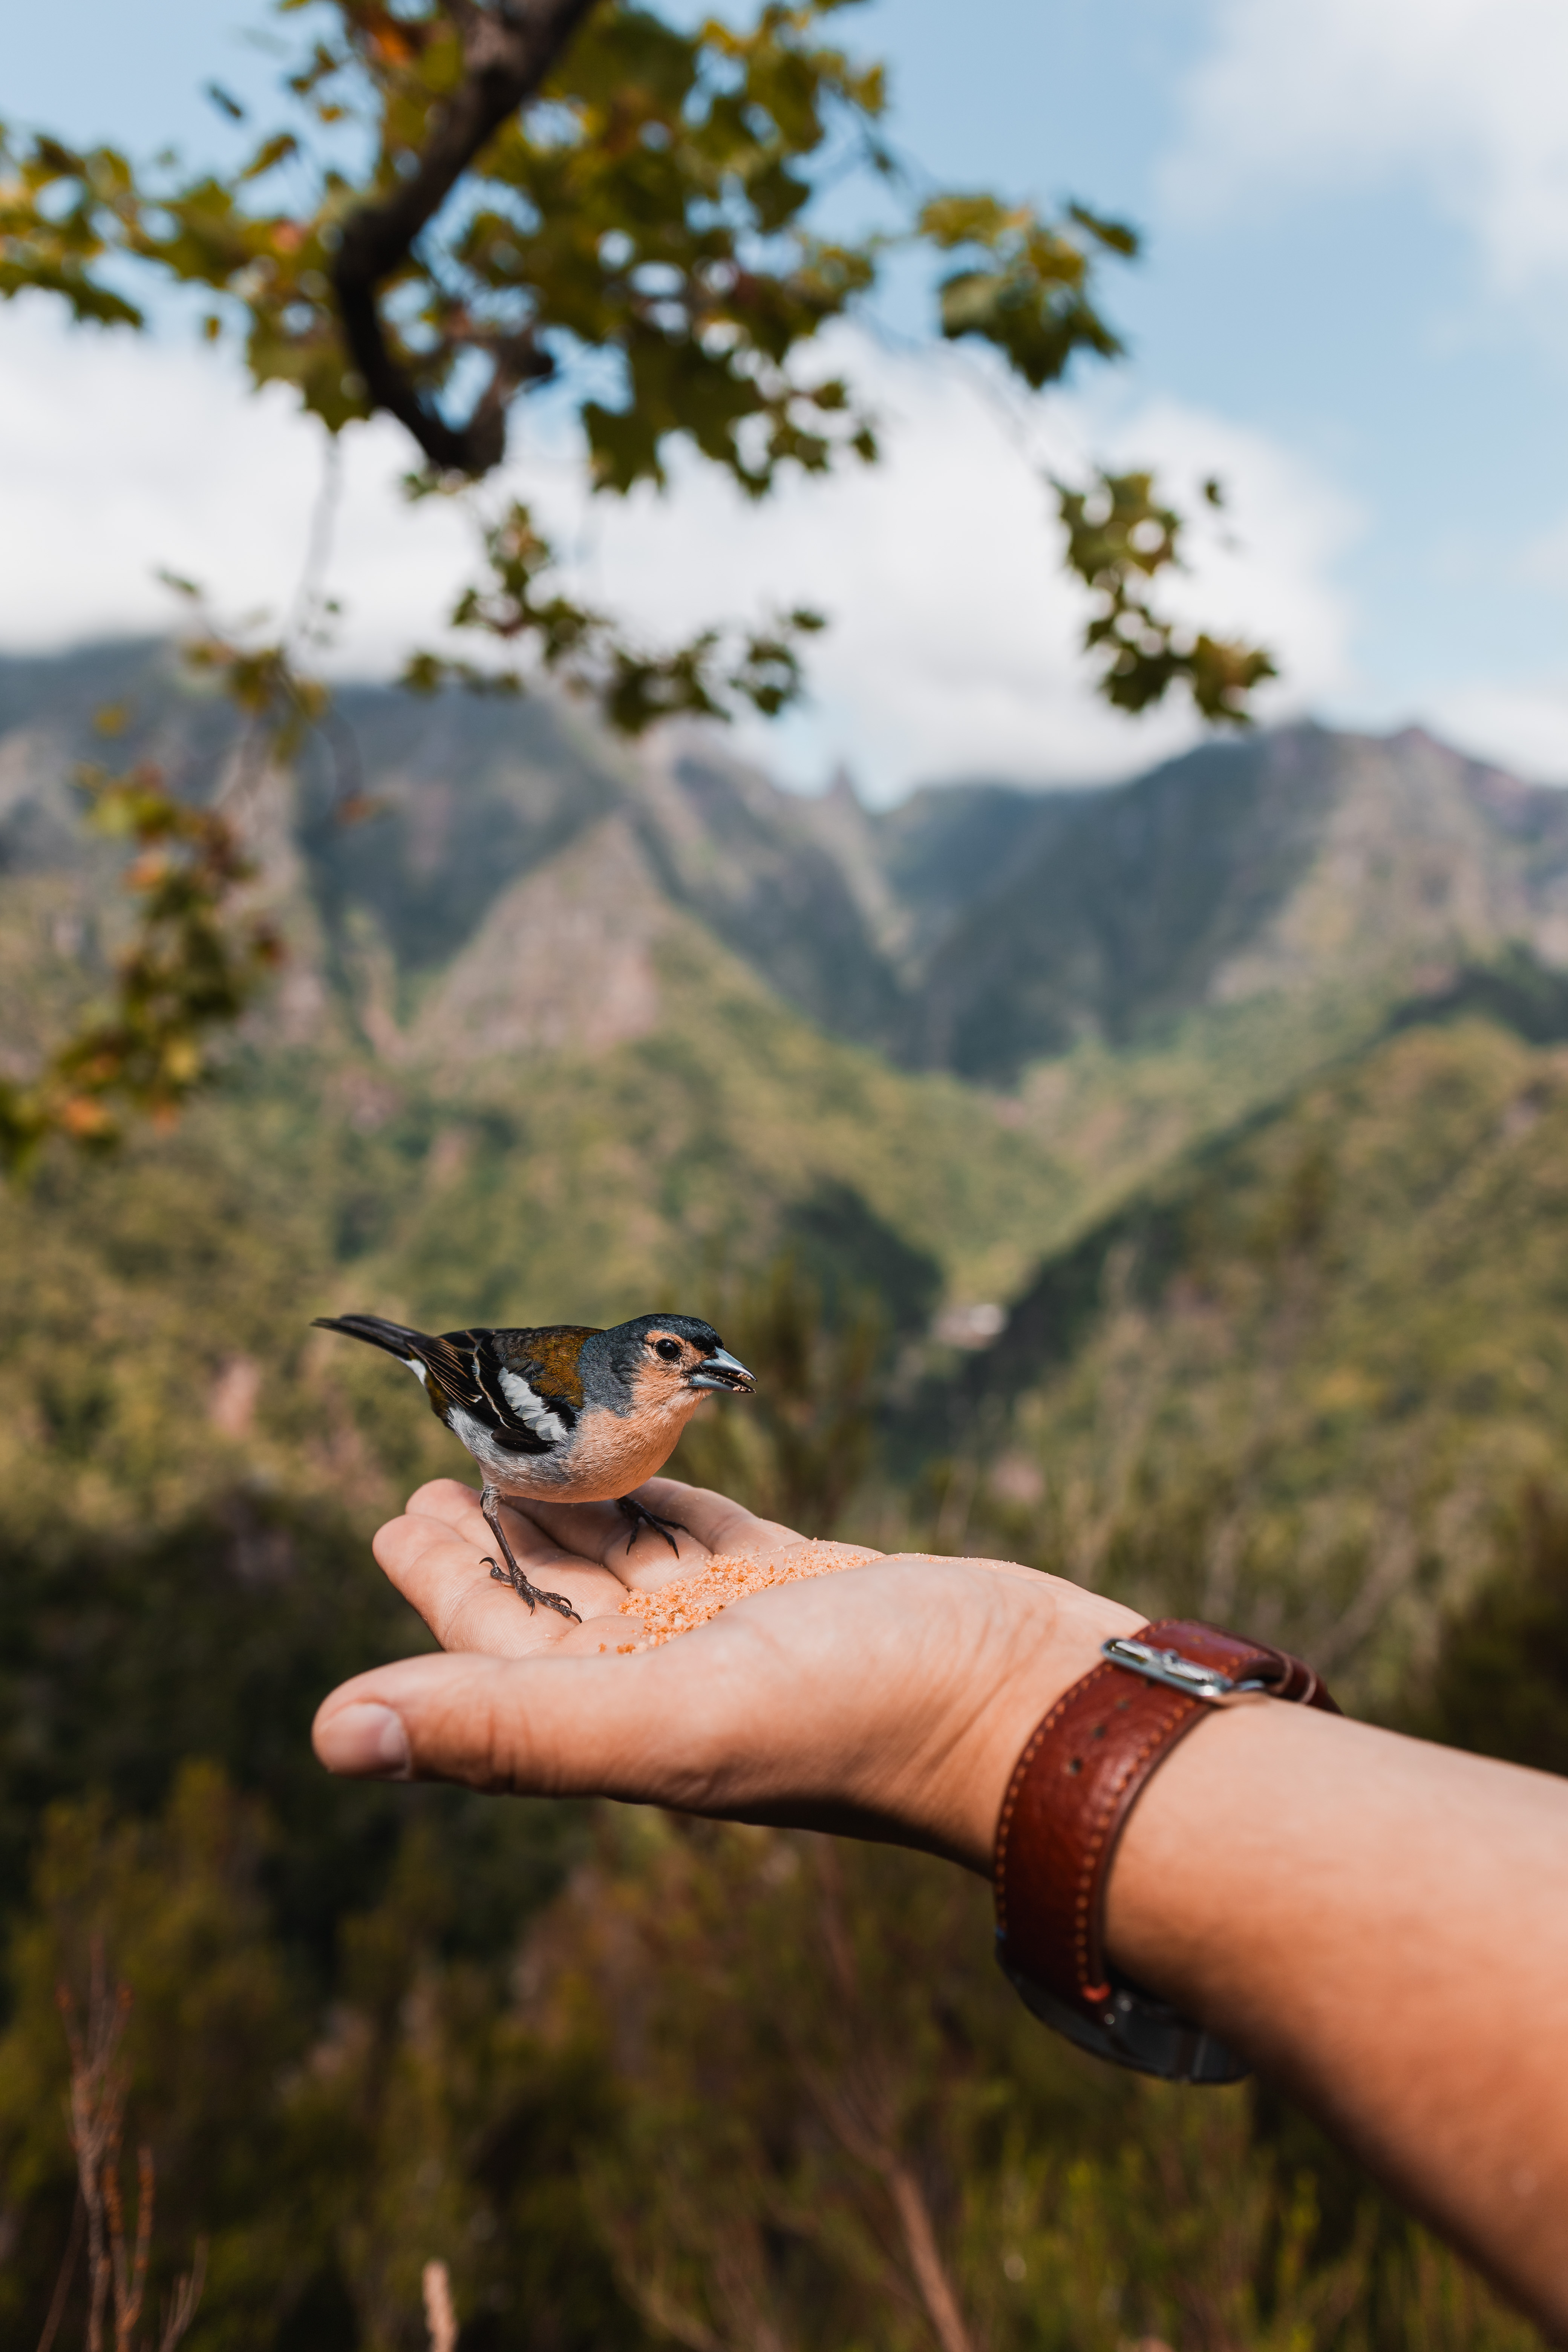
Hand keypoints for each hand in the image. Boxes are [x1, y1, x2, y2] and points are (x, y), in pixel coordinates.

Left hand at [313, 1474, 1140, 1871]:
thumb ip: (505, 1727)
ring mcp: (735, 1629)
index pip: (497, 1643)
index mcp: (622, 1716)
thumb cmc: (858, 1716)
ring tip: (521, 1441)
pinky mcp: (799, 1584)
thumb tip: (328, 1737)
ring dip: (569, 1499)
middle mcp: (667, 1677)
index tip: (400, 1509)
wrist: (1022, 1700)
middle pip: (552, 1593)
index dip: (440, 1578)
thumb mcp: (664, 1722)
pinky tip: (632, 1458)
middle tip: (443, 1461)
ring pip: (625, 1552)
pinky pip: (704, 1529)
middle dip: (494, 1531)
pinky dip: (659, 1491)